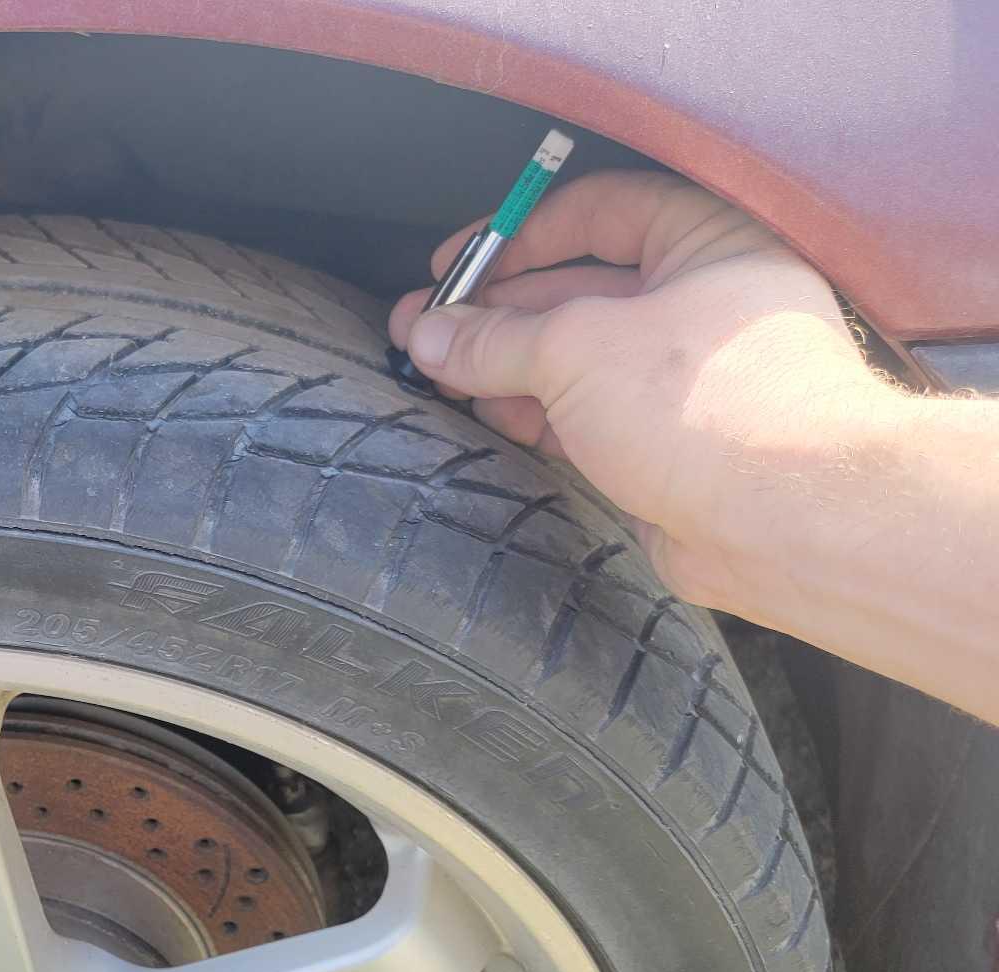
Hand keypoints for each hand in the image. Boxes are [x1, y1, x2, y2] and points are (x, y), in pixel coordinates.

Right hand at [388, 170, 872, 613]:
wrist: (787, 520)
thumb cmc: (718, 408)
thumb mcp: (578, 348)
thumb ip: (496, 338)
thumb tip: (433, 335)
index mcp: (707, 241)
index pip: (599, 210)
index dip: (520, 232)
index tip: (457, 265)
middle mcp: (702, 302)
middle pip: (578, 288)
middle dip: (497, 311)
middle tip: (426, 331)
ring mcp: (685, 379)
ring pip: (578, 359)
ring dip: (508, 368)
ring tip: (442, 377)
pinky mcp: (668, 444)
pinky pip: (587, 416)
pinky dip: (537, 415)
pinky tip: (490, 418)